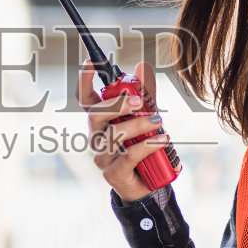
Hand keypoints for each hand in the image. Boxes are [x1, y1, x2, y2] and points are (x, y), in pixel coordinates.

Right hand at [78, 61, 172, 204]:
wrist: (148, 186)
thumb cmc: (143, 148)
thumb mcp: (146, 117)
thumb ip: (144, 94)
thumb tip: (141, 66)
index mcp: (100, 121)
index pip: (86, 98)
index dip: (84, 79)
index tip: (90, 61)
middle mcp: (96, 137)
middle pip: (95, 114)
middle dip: (116, 104)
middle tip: (138, 101)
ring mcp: (102, 156)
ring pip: (114, 134)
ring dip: (139, 125)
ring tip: (159, 122)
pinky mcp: (112, 173)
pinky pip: (129, 155)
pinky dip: (148, 145)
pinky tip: (163, 139)